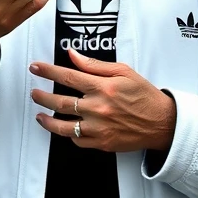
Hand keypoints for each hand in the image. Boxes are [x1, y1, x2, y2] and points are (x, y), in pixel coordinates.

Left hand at [30, 48, 175, 152]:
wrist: (163, 123)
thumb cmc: (144, 96)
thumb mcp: (124, 72)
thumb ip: (94, 64)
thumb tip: (72, 55)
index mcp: (103, 88)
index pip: (67, 77)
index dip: (47, 71)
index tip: (35, 68)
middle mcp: (98, 108)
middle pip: (60, 102)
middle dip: (41, 96)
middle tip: (34, 92)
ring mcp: (99, 128)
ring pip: (63, 126)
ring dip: (47, 120)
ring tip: (39, 114)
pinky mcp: (102, 143)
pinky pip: (77, 140)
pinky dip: (68, 134)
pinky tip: (63, 128)